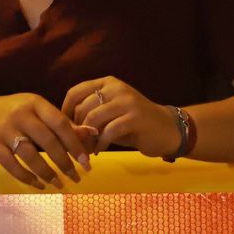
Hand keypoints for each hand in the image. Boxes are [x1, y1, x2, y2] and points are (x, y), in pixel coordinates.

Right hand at [0, 93, 94, 189]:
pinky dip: (27, 178)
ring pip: (30, 155)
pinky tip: (38, 184)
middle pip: (47, 141)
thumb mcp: (37, 111)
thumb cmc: (14, 112)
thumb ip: (62, 123)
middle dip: (65, 162)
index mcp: (35, 103)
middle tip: (77, 177)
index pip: (60, 123)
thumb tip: (92, 135)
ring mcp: (4, 130)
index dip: (75, 143)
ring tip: (59, 184)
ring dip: (47, 172)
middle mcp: (20, 114)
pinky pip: (12, 165)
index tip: (87, 161)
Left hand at [62, 77, 180, 157]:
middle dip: (77, 129)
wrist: (168, 129)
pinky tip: (100, 151)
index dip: (65, 111)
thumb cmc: (133, 124)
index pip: (75, 92)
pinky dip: (100, 143)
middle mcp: (115, 88)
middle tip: (78, 144)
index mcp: (106, 83)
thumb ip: (90, 115)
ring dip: (87, 138)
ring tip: (88, 148)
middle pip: (82, 107)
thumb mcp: (110, 114)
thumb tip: (66, 128)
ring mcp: (126, 101)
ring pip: (93, 118)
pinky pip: (109, 131)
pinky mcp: (135, 117)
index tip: (65, 128)